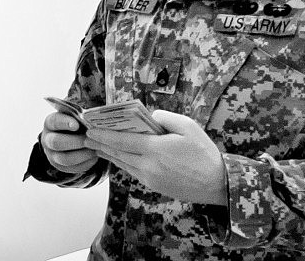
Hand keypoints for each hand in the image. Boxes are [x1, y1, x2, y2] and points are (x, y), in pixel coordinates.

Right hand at [41, 112, 98, 173]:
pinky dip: (86, 163)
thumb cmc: (75, 121)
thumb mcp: (75, 115)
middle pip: (56, 142)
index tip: (76, 125)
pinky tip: (94, 156)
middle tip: (90, 139)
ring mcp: (52, 155)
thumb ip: (80, 115)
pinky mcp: (61, 167)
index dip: (65, 123)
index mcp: (50, 123)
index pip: (54, 122)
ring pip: (65, 159)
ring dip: (82, 154)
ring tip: (95, 149)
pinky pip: (73, 168)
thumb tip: (93, 120)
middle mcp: (47, 139)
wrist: (71, 136)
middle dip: (75, 141)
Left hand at [84, 109, 226, 204]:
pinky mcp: (154, 186)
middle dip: (100, 144)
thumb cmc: (204, 152)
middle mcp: (148, 166)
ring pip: (123, 164)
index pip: (121, 141)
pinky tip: (118, 158)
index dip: (103, 135)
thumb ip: (165, 117)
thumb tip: (149, 117)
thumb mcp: (188, 126)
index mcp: (155, 149)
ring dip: (108, 155)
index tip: (90, 129)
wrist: (217, 183)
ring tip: (96, 147)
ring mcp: (150, 178)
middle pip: (118, 153)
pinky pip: (133, 172)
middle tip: (87, 137)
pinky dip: (122, 163)